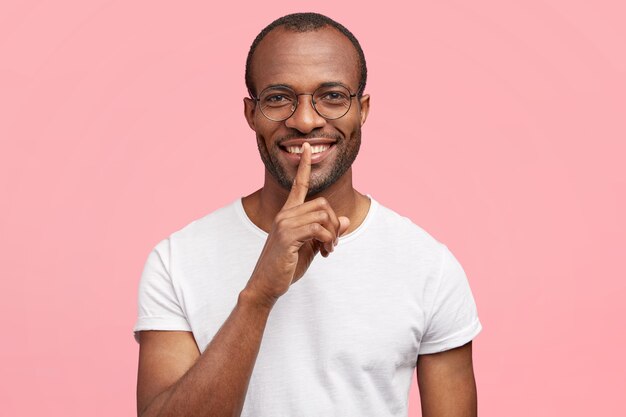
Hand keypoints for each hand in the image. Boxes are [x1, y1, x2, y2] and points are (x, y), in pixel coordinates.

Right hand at [245, 142, 349, 307]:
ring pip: (322, 215)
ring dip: (333, 235)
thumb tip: (346, 221)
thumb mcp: (311, 247)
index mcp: (288, 214)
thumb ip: (326, 233)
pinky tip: (324, 253)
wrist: (266, 285)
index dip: (304, 165)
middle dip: (335, 224)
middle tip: (333, 244)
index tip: (307, 147)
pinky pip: (318, 229)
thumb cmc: (286, 266)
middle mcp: (285, 215)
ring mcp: (284, 224)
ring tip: (328, 250)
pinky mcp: (287, 236)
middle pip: (322, 204)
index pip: (298, 184)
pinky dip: (328, 241)